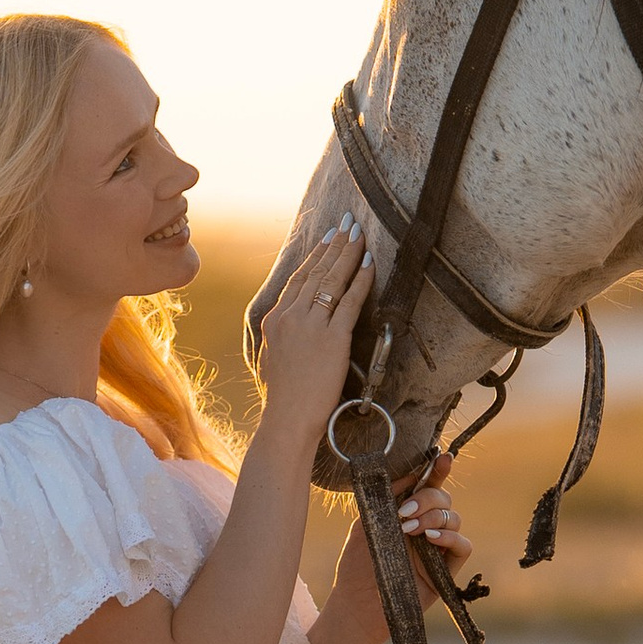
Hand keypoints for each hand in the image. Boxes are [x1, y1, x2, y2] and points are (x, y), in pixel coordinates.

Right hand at [253, 220, 373, 444]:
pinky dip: (360, 280)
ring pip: (331, 281)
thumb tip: (291, 324)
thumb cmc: (284, 397)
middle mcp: (289, 317)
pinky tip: (369, 264)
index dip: (315, 256)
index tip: (328, 239)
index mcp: (274, 320)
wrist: (287, 419)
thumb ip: (282, 336)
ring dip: (347, 254)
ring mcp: (310, 327)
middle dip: (334, 246)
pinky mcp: (332, 339)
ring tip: (359, 235)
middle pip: (315, 272)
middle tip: (348, 224)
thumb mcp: (273, 358)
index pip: (298, 279)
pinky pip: (349, 302)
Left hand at [331, 451, 470, 621]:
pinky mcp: (446, 570)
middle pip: (444, 499)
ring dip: (434, 517)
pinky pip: (463, 545)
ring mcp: (437, 548)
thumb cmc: (358, 564)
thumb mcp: (367, 523)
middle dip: (428, 498)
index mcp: (408, 513)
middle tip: (405, 513)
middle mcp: (426, 527)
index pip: (428, 486)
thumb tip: (410, 476)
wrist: (358, 602)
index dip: (438, 471)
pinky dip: (450, 537)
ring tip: (409, 530)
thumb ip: (387, 498)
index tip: (441, 458)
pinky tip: (429, 539)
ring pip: (455, 518)